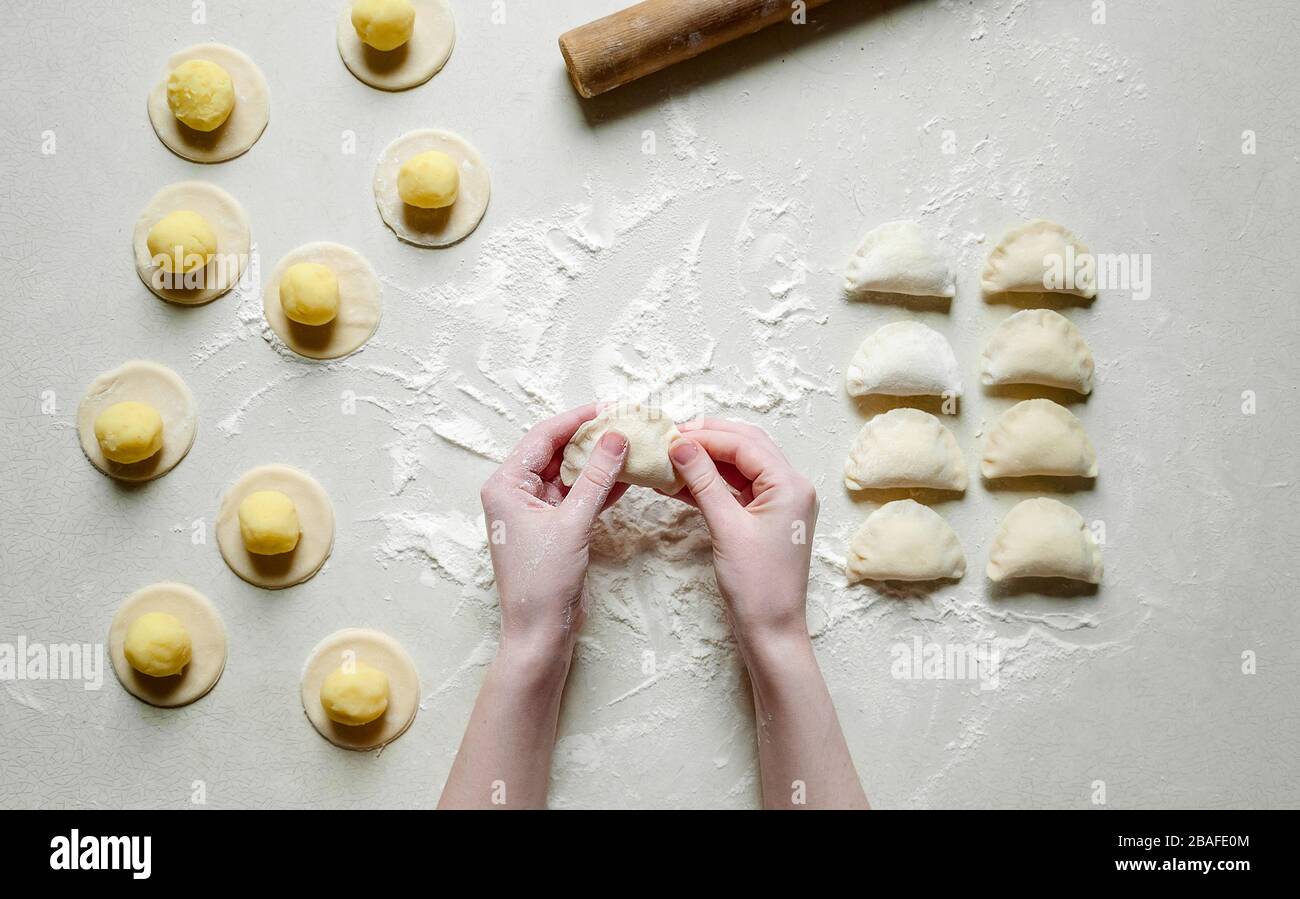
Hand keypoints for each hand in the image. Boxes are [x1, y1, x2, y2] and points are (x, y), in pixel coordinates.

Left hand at [480, 404, 628, 662]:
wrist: (541, 631)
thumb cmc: (543, 580)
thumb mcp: (572, 522)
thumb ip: (596, 478)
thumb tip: (615, 437)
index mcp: (506, 485)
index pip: (543, 437)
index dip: (577, 419)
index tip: (609, 407)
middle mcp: (516, 492)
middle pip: (557, 451)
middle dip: (591, 438)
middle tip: (625, 421)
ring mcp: (535, 510)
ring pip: (571, 473)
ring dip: (599, 461)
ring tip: (631, 443)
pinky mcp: (554, 527)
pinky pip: (579, 496)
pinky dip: (601, 486)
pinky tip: (629, 475)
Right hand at [667, 418, 817, 650]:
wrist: (771, 629)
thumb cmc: (757, 585)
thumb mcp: (727, 528)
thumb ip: (704, 482)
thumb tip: (680, 446)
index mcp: (790, 485)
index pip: (745, 444)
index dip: (706, 435)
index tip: (670, 434)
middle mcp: (790, 487)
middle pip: (746, 446)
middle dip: (708, 438)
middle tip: (670, 437)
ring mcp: (778, 503)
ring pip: (738, 466)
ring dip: (705, 460)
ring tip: (670, 457)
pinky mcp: (764, 518)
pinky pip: (735, 489)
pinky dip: (709, 484)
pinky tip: (678, 483)